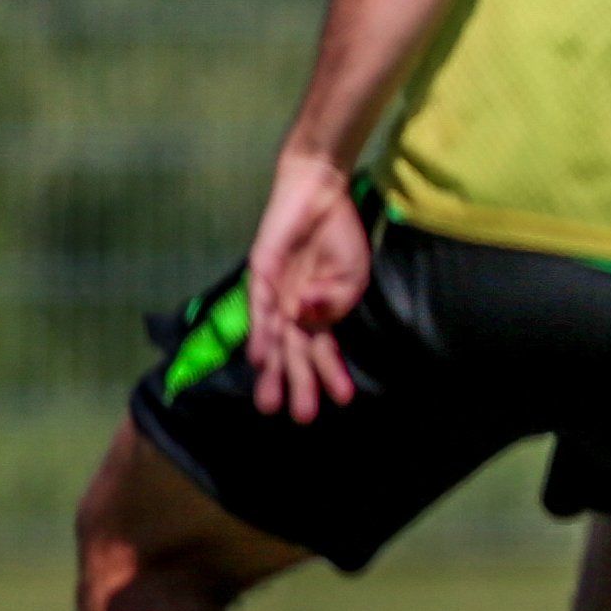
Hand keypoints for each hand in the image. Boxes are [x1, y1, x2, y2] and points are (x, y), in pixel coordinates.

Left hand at [241, 146, 369, 419]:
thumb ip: (335, 301)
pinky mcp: (260, 274)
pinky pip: (258, 309)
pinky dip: (259, 334)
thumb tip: (311, 317)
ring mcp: (275, 293)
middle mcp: (293, 308)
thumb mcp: (352, 275)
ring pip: (273, 340)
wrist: (320, 192)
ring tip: (271, 403)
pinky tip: (259, 358)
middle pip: (295, 353)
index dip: (331, 374)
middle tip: (301, 418)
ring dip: (273, 371)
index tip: (344, 399)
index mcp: (319, 311)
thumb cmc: (339, 234)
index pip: (323, 350)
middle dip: (298, 385)